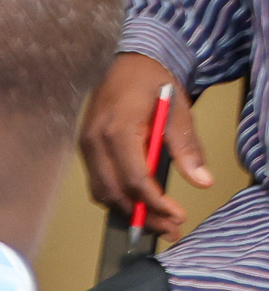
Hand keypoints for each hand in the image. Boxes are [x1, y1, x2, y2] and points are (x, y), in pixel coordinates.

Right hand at [80, 52, 211, 231]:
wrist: (128, 63)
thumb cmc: (152, 83)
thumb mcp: (178, 111)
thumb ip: (187, 147)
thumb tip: (202, 180)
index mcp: (118, 129)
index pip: (135, 179)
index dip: (156, 203)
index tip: (177, 215)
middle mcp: (95, 140)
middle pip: (115, 191)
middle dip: (143, 214)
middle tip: (169, 227)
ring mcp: (87, 144)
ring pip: (102, 191)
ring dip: (128, 209)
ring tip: (156, 219)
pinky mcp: (87, 148)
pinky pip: (98, 181)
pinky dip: (117, 196)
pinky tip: (138, 201)